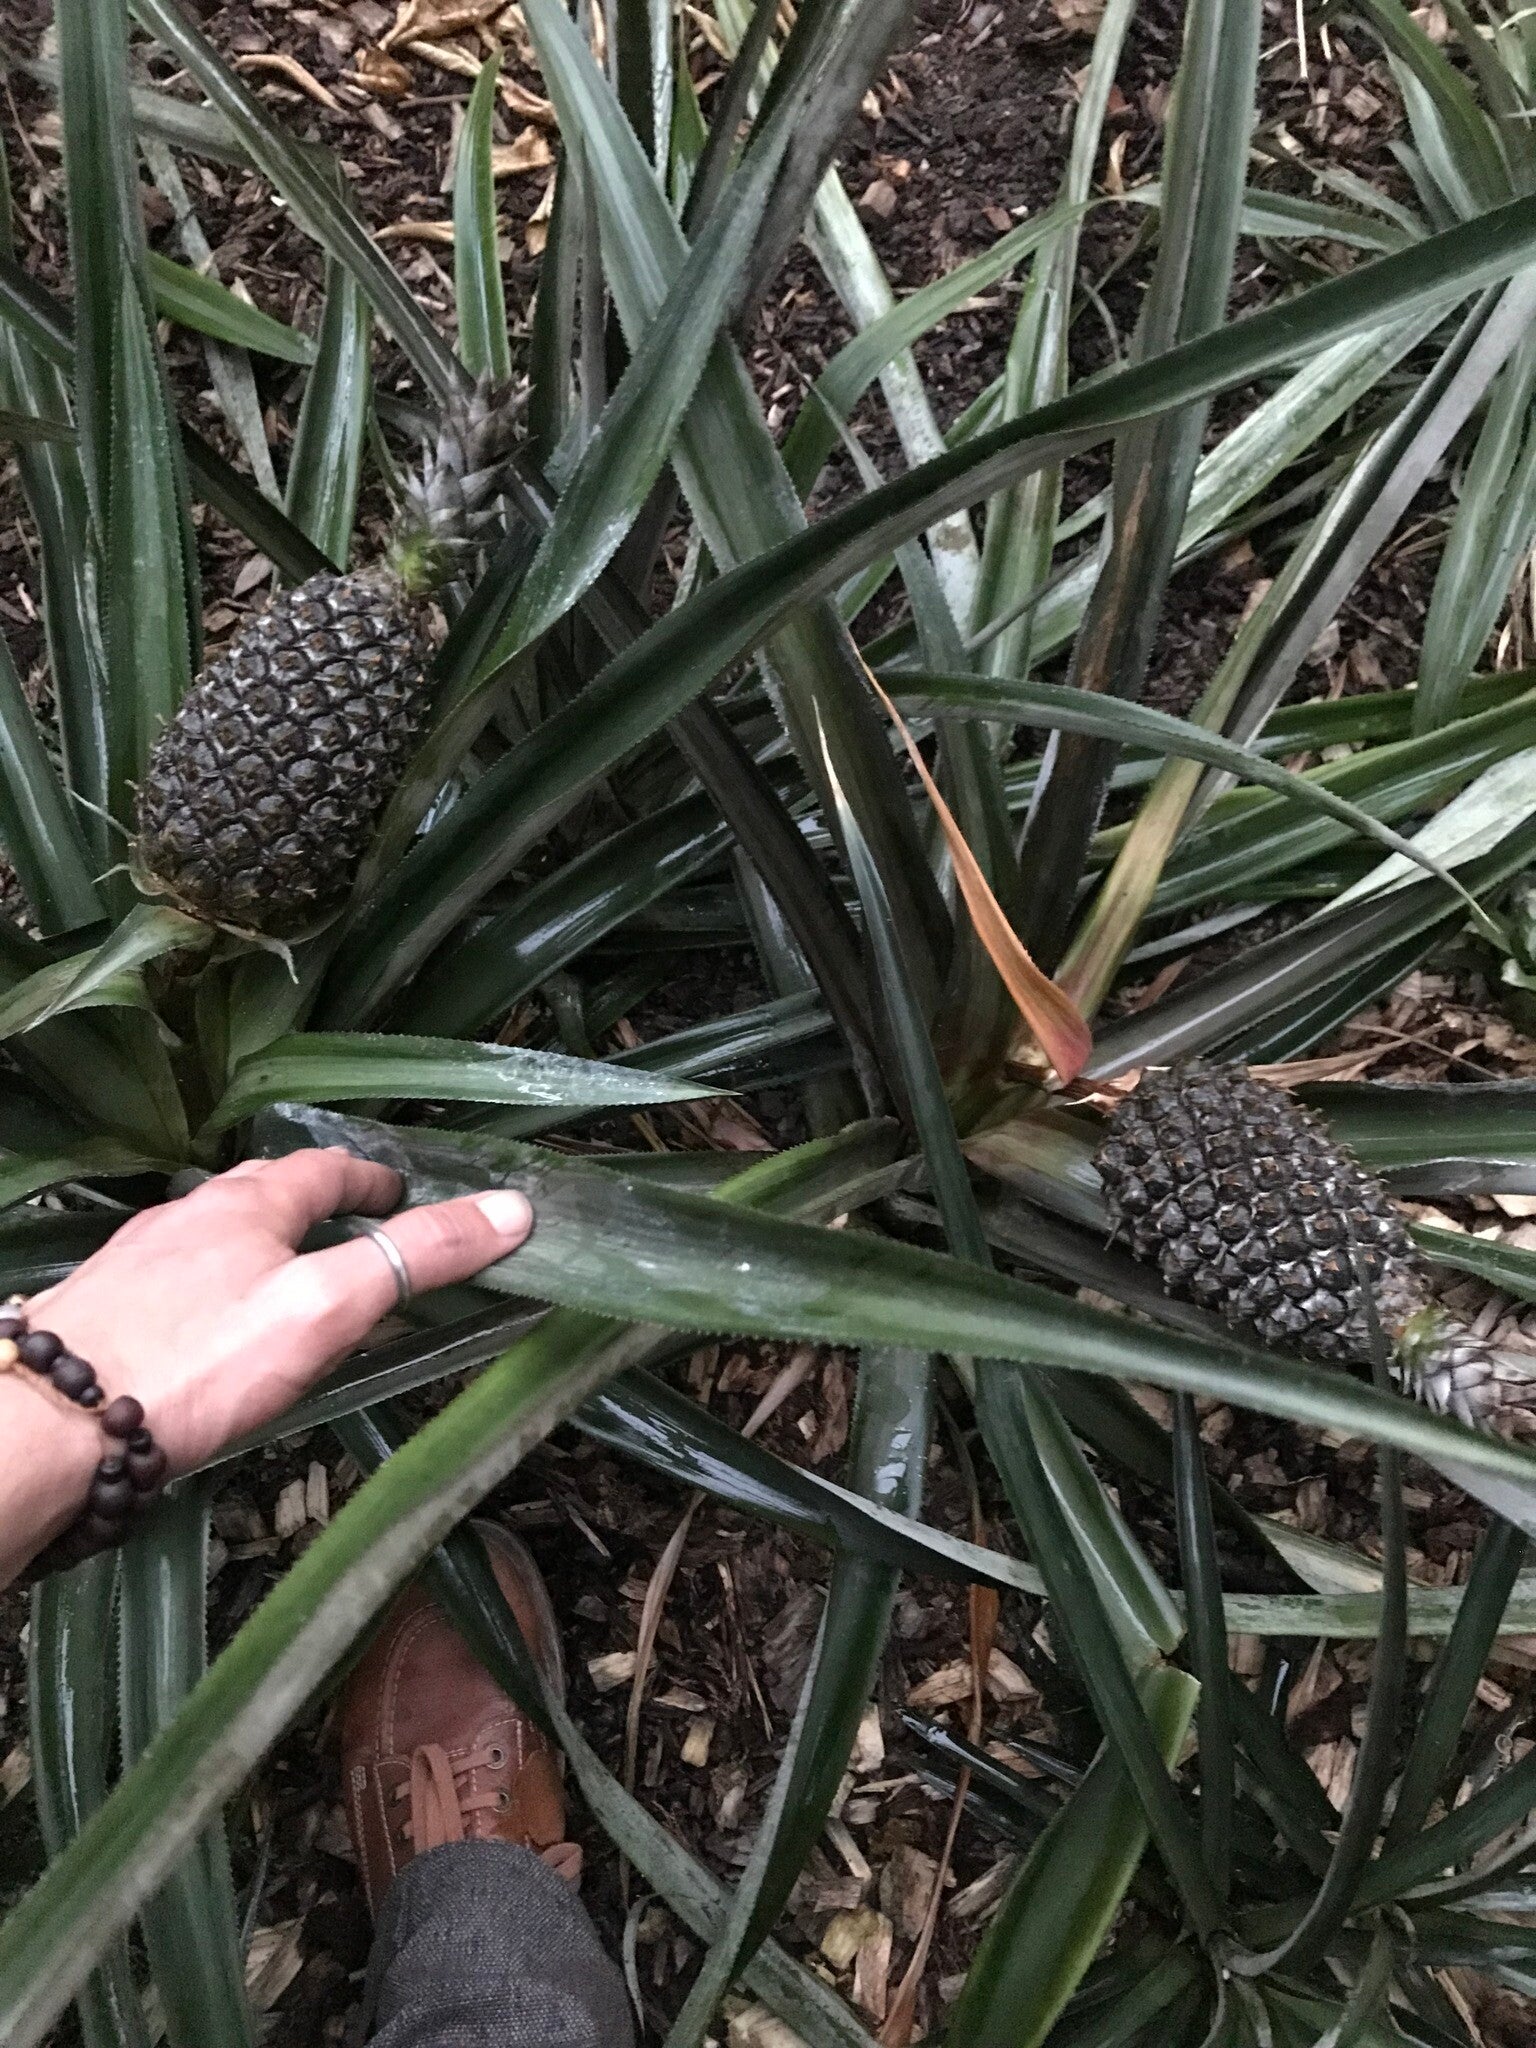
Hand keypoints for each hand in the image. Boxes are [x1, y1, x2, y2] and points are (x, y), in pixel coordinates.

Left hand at [1, 1150, 532, 1581]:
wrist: (50, 1425)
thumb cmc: (196, 1360)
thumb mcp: (326, 1307)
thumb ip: (414, 1259)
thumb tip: (512, 1208)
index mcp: (247, 1203)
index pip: (325, 1167)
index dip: (372, 1178)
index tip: (403, 1194)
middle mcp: (188, 1216)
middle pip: (265, 1195)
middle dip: (315, 1207)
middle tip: (355, 1236)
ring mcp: (138, 1263)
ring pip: (216, 1238)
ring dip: (261, 1248)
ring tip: (291, 1286)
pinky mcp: (104, 1311)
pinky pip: (177, 1282)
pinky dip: (214, 1289)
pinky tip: (212, 1336)